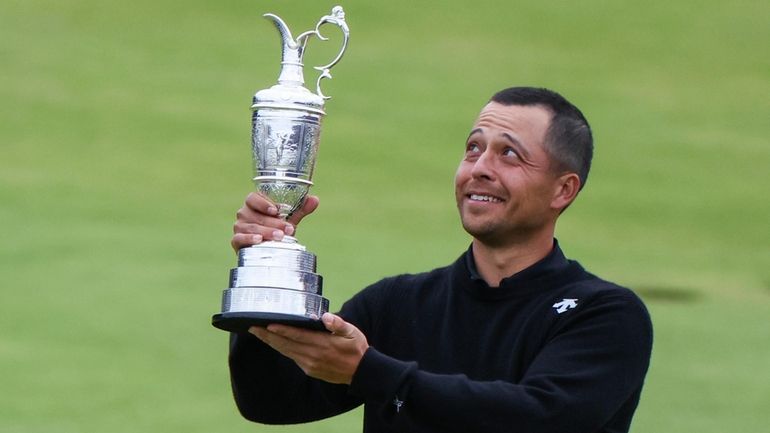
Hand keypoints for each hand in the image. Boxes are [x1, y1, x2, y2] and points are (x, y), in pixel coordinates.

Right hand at [231, 192, 319, 250]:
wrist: (266, 250)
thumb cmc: (276, 229)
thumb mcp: (288, 219)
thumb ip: (300, 209)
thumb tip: (315, 199)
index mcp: (254, 204)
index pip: (253, 198)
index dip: (263, 203)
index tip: (277, 210)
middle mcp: (244, 213)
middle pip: (255, 215)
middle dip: (273, 222)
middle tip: (288, 229)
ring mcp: (239, 227)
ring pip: (250, 227)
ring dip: (266, 231)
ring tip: (279, 236)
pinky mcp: (236, 241)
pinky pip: (239, 238)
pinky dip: (249, 239)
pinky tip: (259, 240)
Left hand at [249, 313, 368, 384]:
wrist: (361, 372)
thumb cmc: (356, 348)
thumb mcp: (352, 333)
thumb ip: (338, 324)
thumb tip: (325, 316)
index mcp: (322, 344)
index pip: (297, 336)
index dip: (281, 330)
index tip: (267, 325)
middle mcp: (313, 355)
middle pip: (286, 344)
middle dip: (268, 336)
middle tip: (252, 327)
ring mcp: (309, 364)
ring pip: (286, 352)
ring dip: (271, 342)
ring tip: (258, 333)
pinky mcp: (309, 369)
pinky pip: (292, 357)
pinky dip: (281, 349)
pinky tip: (274, 342)